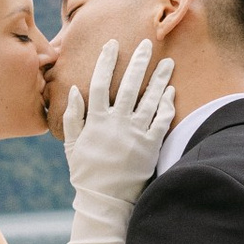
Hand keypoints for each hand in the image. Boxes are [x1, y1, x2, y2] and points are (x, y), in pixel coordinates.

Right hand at [61, 38, 175, 243]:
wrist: (106, 201)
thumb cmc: (86, 173)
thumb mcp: (71, 146)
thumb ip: (72, 118)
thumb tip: (74, 91)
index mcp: (96, 122)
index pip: (100, 84)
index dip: (105, 62)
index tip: (111, 44)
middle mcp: (117, 125)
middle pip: (129, 86)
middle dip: (137, 62)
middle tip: (146, 43)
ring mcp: (135, 135)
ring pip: (150, 100)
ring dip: (159, 79)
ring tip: (167, 62)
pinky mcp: (151, 146)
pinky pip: (162, 121)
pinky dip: (167, 105)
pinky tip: (171, 91)